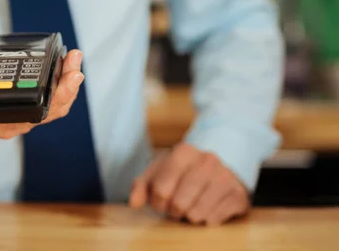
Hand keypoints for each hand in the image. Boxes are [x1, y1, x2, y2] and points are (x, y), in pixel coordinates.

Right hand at [0, 49, 84, 154]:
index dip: (44, 98)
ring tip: (75, 62)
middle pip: (45, 113)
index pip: (21, 113)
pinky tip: (66, 70)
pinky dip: (59, 90)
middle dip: (64, 89)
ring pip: (50, 111)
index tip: (57, 77)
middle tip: (74, 65)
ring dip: (66, 88)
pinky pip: (46, 108)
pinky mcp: (21, 116)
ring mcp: (15, 123)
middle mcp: (4, 124)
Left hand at [129, 143, 249, 225]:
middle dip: (173, 211)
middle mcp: (207, 161)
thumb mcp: (159, 172)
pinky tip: (207, 207)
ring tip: (191, 205)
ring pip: (197, 214)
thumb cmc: (182, 172)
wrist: (218, 166)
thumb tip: (134, 203)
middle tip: (176, 206)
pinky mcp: (239, 195)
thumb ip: (141, 186)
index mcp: (184, 152)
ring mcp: (226, 177)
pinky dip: (206, 218)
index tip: (160, 201)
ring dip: (190, 216)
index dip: (157, 202)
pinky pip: (214, 220)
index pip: (161, 189)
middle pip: (179, 204)